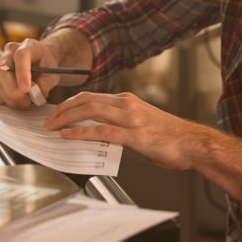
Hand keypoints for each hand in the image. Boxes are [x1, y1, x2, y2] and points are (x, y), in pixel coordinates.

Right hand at [0, 38, 60, 109]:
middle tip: (26, 103)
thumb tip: (36, 94)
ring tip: (22, 102)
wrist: (38, 61)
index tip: (26, 89)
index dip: (22, 72)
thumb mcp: (53, 73)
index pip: (21, 55)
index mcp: (28, 46)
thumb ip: (46, 83)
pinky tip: (11, 98)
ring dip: (7, 98)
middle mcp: (9, 52)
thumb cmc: (45, 65)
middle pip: (2, 71)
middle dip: (13, 92)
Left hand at [44, 91, 210, 170]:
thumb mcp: (143, 123)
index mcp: (128, 101)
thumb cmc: (171, 138)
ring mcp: (130, 119)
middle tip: (47, 120)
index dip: (70, 103)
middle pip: (86, 100)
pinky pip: (102, 131)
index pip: (91, 96)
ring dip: (66, 118)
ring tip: (52, 127)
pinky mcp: (134, 136)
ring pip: (90, 111)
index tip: (56, 112)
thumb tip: (102, 132)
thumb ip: (123, 124)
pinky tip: (68, 136)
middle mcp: (127, 105)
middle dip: (62, 109)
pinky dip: (81, 132)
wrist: (193, 144)